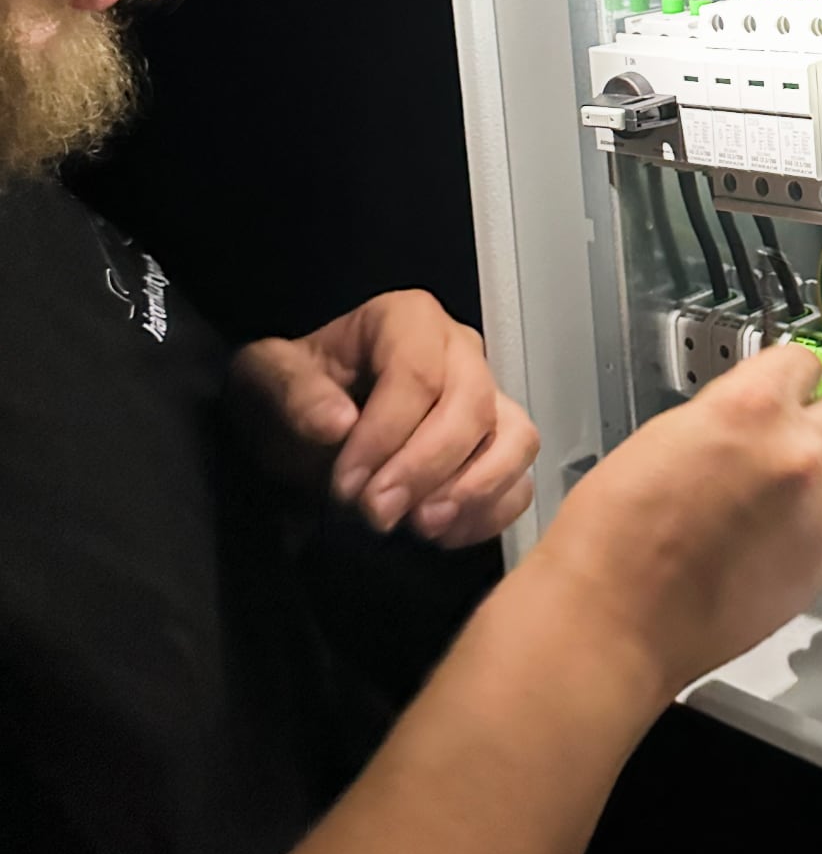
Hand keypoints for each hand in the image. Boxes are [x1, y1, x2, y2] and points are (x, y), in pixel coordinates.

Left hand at [234, 291, 538, 547]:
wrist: (305, 427)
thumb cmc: (293, 395)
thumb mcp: (267, 381)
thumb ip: (294, 394)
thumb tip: (337, 424)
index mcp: (407, 320)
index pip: (418, 373)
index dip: (385, 434)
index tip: (345, 485)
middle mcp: (461, 350)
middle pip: (470, 407)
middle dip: (424, 469)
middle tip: (375, 515)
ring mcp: (490, 398)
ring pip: (515, 439)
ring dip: (473, 490)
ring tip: (421, 526)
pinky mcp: (500, 447)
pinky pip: (521, 481)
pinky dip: (491, 513)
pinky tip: (440, 534)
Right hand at [520, 343, 821, 703]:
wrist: (616, 620)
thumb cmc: (616, 535)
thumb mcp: (664, 436)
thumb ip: (724, 418)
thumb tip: (747, 420)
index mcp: (753, 408)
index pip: (802, 362)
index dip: (786, 377)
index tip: (783, 386)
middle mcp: (797, 454)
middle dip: (806, 427)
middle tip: (769, 449)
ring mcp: (816, 513)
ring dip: (805, 483)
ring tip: (750, 511)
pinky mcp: (820, 564)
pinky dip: (799, 531)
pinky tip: (753, 548)